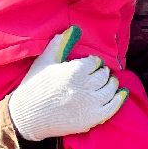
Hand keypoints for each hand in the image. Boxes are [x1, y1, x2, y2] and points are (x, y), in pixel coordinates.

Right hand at [9, 27, 126, 140]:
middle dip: (102, 72)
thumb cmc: (34, 87)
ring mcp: (89, 104)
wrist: (26, 117)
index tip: (90, 64)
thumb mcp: (44, 62)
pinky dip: (119, 99)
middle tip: (99, 73)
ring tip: (107, 82)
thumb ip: (59, 44)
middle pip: (103, 75)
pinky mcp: (92, 119)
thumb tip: (74, 29)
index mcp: (74, 71)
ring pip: (110, 89)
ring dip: (111, 83)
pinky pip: (112, 107)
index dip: (93, 62)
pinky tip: (122, 93)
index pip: (94, 62)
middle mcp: (84, 87)